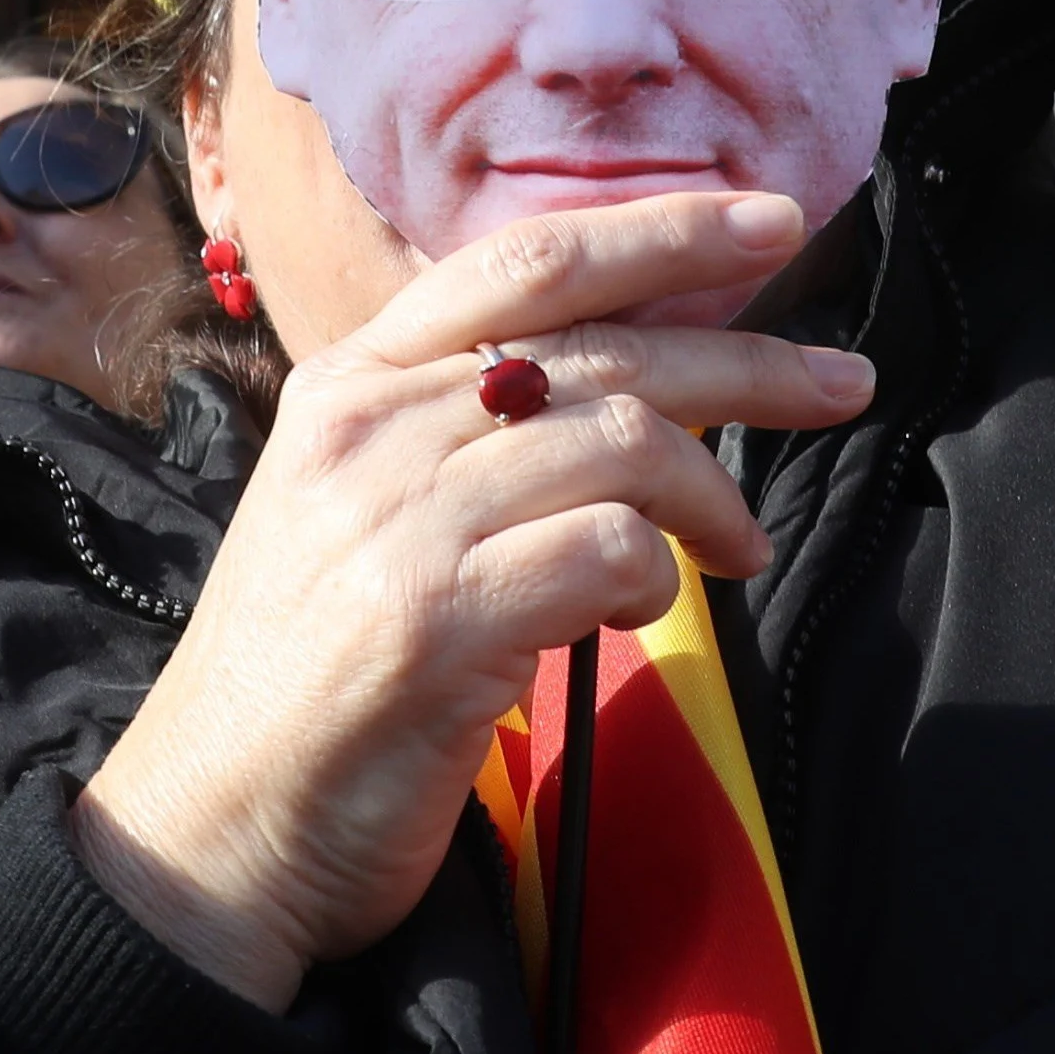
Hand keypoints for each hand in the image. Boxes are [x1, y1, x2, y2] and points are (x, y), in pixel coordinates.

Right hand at [67, 194, 875, 1008]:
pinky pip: (609, 552)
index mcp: (350, 382)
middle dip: (747, 357)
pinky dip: (654, 579)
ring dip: (711, 495)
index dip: (661, 229)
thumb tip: (622, 389)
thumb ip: (457, 435)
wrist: (211, 829)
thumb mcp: (356, 511)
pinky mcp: (435, 619)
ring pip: (622, 439)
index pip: (525, 262)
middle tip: (843, 382)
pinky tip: (638, 615)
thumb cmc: (306, 683)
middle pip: (601, 343)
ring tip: (736, 550)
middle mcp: (369, 426)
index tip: (769, 224)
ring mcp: (399, 519)